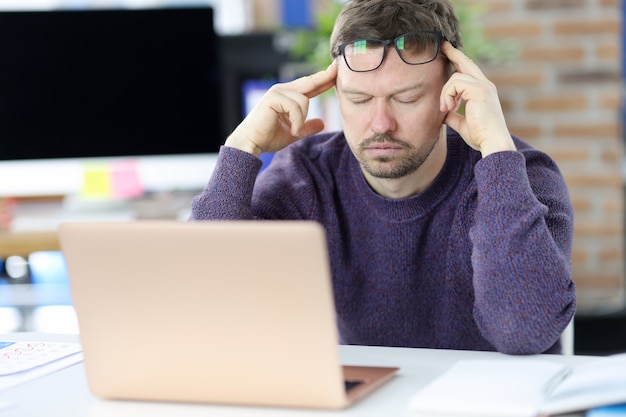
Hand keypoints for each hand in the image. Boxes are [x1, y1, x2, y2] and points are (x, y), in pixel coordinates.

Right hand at [225, 61, 337, 157]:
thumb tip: (323, 123)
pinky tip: (293, 130)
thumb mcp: (294, 132)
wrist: (251, 143)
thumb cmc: (268, 138)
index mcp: (287, 96)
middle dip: (323, 77)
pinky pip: (295, 106)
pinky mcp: (273, 97)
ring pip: (304, 100)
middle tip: (336, 69)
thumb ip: (307, 126)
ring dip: (302, 119)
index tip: (335, 71)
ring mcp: (277, 92)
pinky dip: (297, 121)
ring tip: (295, 131)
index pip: (309, 86)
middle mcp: (282, 90)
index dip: (323, 79)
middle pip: (309, 82)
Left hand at [439, 41, 515, 156]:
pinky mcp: (479, 89)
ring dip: (445, 93)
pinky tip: (448, 108)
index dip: (458, 63)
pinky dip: (447, 95)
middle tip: (442, 45)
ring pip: (455, 78)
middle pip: (466, 63)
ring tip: (444, 108)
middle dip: (453, 53)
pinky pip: (455, 83)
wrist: (493, 143)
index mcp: (483, 92)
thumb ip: (454, 116)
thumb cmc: (481, 137)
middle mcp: (485, 85)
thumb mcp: (463, 125)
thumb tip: (443, 113)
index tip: (448, 55)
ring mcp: (483, 86)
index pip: (469, 72)